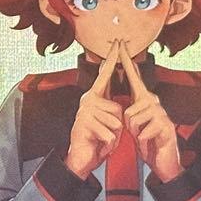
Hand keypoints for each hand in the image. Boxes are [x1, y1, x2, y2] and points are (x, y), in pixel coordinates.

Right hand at [64, 40, 124, 179]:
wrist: (82, 157)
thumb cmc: (97, 139)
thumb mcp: (108, 121)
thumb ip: (111, 107)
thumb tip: (117, 99)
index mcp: (94, 97)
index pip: (105, 75)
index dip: (111, 59)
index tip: (117, 42)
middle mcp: (87, 101)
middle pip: (117, 108)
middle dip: (117, 125)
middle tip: (105, 133)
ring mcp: (84, 112)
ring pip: (115, 121)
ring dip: (113, 135)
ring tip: (102, 138)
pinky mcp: (84, 125)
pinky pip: (110, 133)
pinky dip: (108, 143)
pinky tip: (98, 143)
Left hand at [118, 41, 181, 182]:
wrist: (163, 159)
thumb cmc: (148, 140)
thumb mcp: (134, 124)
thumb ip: (130, 109)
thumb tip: (124, 98)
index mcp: (145, 100)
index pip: (134, 77)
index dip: (127, 62)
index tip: (120, 44)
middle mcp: (154, 102)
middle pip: (129, 108)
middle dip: (129, 125)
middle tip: (141, 133)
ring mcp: (161, 113)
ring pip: (132, 120)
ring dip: (135, 133)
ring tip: (145, 137)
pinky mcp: (165, 126)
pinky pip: (141, 131)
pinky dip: (142, 140)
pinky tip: (150, 141)